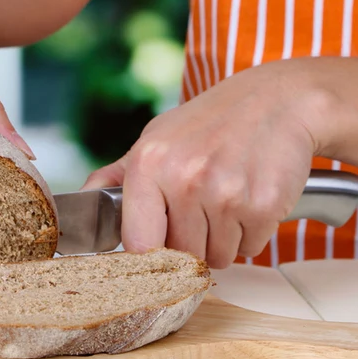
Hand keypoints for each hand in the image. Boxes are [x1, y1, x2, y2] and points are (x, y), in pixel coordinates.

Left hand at [82, 60, 331, 267]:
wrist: (278, 101)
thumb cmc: (210, 122)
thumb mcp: (156, 138)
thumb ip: (117, 176)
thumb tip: (79, 201)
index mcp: (148, 164)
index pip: (138, 243)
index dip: (152, 248)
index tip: (162, 239)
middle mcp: (184, 179)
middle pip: (181, 255)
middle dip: (193, 241)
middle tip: (205, 206)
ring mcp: (224, 194)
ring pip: (217, 258)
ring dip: (224, 240)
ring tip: (228, 198)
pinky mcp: (262, 206)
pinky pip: (250, 248)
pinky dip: (252, 233)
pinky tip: (251, 197)